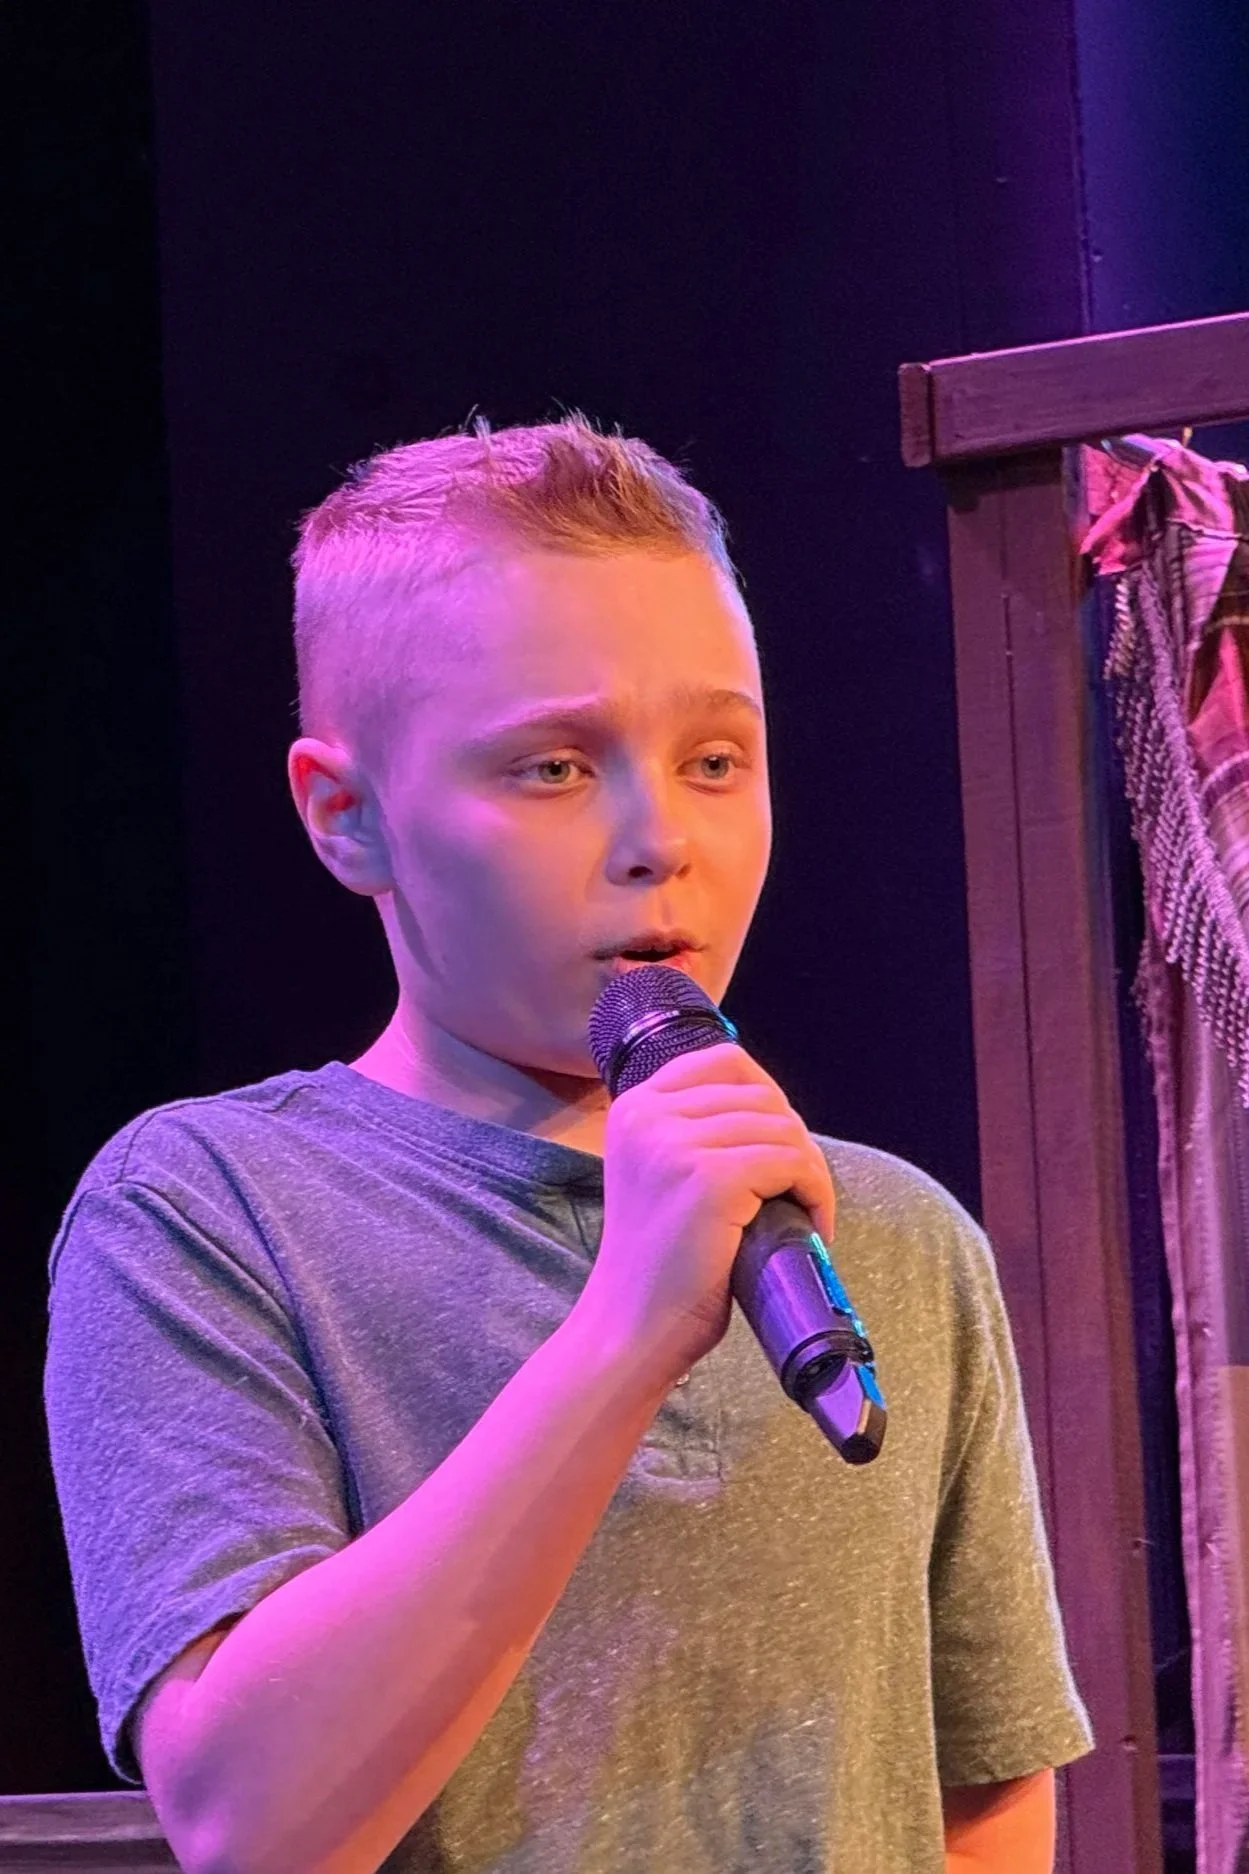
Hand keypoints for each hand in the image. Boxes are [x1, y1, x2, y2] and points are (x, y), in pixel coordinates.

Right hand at [577, 1041, 836, 1385]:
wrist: (631, 1328)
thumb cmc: (658, 1264)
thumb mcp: (659, 1175)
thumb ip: (695, 1133)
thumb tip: (774, 1115)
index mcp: (634, 1107)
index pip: (725, 1062)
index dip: (767, 1098)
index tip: (777, 1148)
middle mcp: (649, 1113)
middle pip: (762, 1095)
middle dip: (794, 1143)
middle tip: (798, 1194)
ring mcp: (678, 1143)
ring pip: (784, 1129)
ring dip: (810, 1173)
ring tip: (805, 1215)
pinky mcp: (711, 1178)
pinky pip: (793, 1163)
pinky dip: (816, 1193)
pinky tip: (810, 1226)